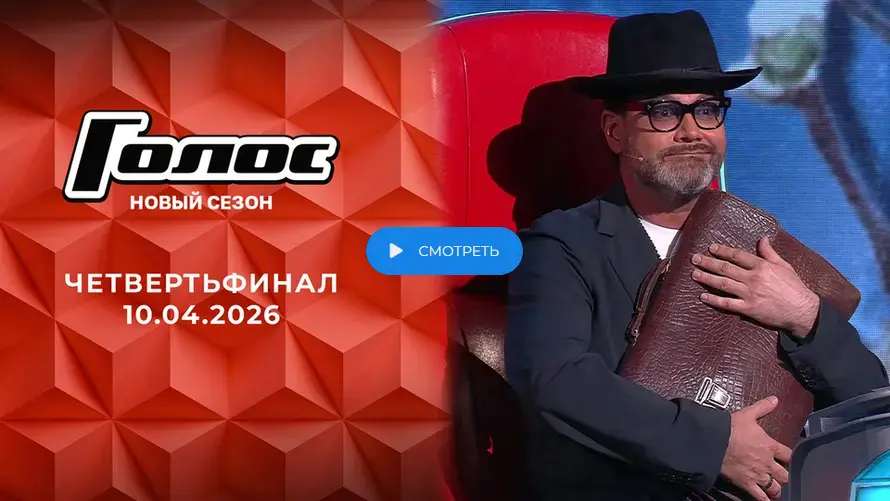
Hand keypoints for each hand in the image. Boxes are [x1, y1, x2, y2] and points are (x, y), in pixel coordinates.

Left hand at [691, 237, 819, 337]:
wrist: (802, 310)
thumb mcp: (784, 265)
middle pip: (726, 268)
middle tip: (694, 258)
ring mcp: (750, 294)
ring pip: (723, 284)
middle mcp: (753, 278)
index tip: (711, 248)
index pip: (737, 255)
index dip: (723, 251)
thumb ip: (770, 252)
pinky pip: (727, 303)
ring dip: (707, 278)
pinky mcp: (748, 308)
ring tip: (694, 274)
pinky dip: (714, 300)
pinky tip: (703, 296)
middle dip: (708, 262)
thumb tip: (763, 238)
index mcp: (762, 266)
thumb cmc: (794, 287)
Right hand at [721, 396, 791, 500]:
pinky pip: (760, 497)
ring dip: (775, 488)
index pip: (788, 454)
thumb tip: (775, 399)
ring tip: (773, 488)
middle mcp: (768, 463)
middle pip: (784, 474)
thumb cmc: (731, 428)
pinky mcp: (747, 484)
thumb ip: (763, 407)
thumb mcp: (748, 414)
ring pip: (775, 488)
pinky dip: (765, 499)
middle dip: (783, 475)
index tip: (785, 457)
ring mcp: (758, 475)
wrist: (715, 442)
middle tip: (778, 474)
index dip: (788, 456)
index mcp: (770, 446)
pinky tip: (766, 500)